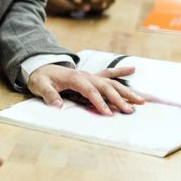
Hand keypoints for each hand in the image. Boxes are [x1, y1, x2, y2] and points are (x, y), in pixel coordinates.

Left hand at [27, 64, 143, 115]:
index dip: (99, 102)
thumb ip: (49, 95)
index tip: (108, 114)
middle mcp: (86, 75)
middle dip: (118, 99)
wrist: (40, 67)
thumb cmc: (41, 78)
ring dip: (125, 91)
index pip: (90, 91)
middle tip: (130, 111)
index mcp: (75, 77)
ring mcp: (90, 75)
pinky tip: (132, 69)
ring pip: (111, 82)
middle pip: (105, 87)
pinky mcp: (91, 77)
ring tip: (140, 101)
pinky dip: (120, 71)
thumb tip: (57, 106)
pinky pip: (108, 73)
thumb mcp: (41, 86)